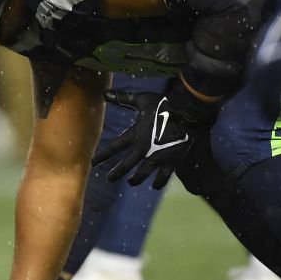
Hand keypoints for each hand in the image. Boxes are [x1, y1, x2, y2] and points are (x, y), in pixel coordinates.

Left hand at [91, 88, 216, 189]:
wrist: (187, 114)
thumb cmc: (164, 105)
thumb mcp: (141, 99)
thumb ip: (123, 98)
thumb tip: (104, 93)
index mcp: (136, 134)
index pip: (115, 147)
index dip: (103, 155)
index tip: (93, 162)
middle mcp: (144, 148)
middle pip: (127, 164)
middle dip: (117, 172)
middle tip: (110, 179)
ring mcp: (157, 156)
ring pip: (143, 173)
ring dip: (136, 179)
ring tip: (131, 183)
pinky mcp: (171, 160)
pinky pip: (164, 175)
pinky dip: (159, 182)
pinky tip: (155, 186)